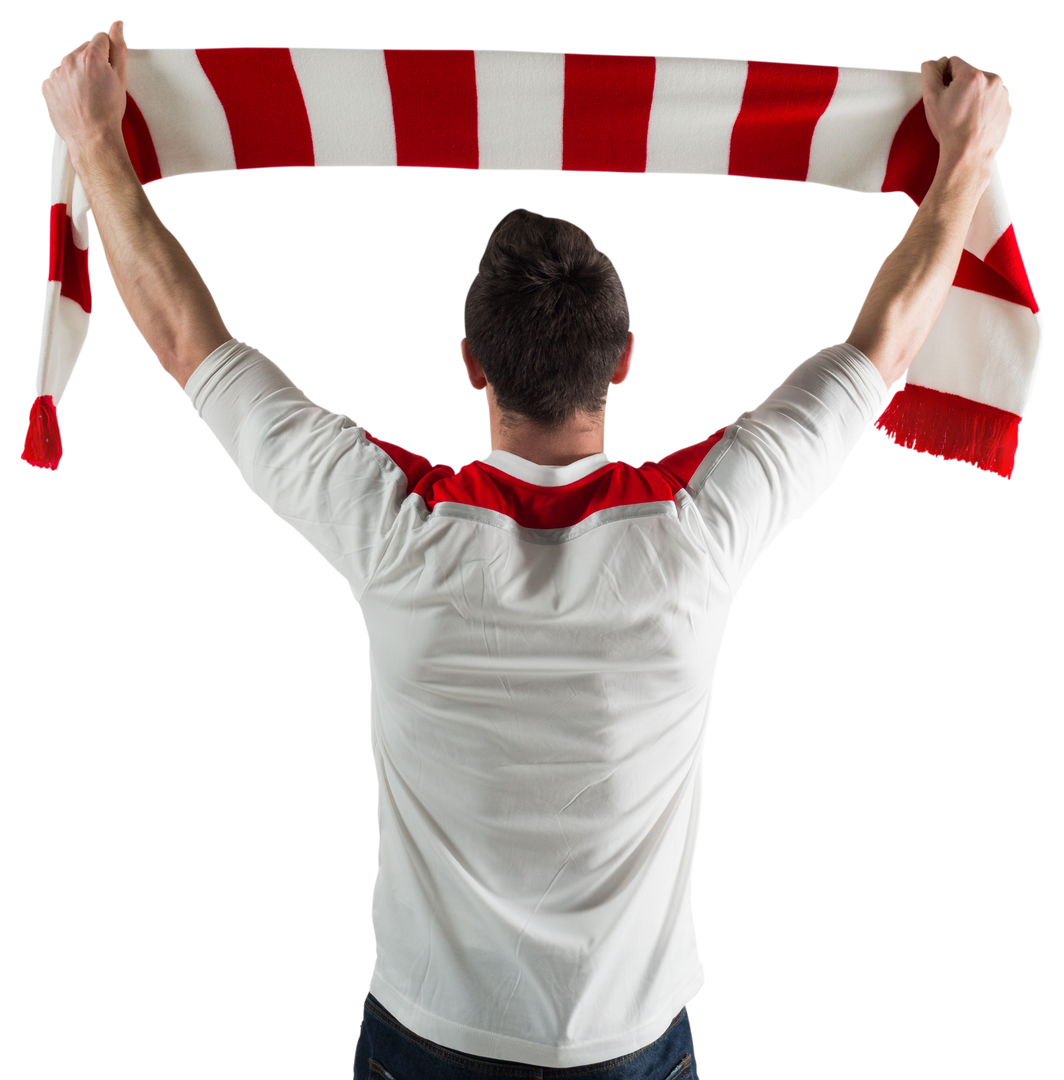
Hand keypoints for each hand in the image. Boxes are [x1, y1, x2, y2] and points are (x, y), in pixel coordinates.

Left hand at [39, 18, 127, 151]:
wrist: (92, 138)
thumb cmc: (108, 113)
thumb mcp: (120, 80)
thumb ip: (118, 49)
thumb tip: (116, 25)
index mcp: (90, 57)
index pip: (100, 38)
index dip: (107, 54)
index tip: (108, 70)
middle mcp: (69, 61)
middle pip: (83, 50)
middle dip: (91, 62)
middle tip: (99, 86)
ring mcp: (55, 73)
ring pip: (69, 63)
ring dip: (78, 73)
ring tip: (87, 95)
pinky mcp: (46, 85)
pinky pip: (57, 77)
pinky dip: (66, 85)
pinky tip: (76, 99)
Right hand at [919, 53, 1013, 166]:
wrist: (969, 155)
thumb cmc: (949, 129)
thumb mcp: (931, 99)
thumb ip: (929, 72)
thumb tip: (931, 61)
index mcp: (973, 75)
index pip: (953, 61)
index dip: (943, 76)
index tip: (942, 93)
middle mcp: (993, 79)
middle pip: (970, 73)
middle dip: (960, 86)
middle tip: (952, 108)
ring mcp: (1003, 94)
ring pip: (983, 86)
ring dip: (973, 96)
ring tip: (964, 116)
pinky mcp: (1008, 107)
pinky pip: (993, 100)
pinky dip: (984, 107)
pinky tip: (975, 121)